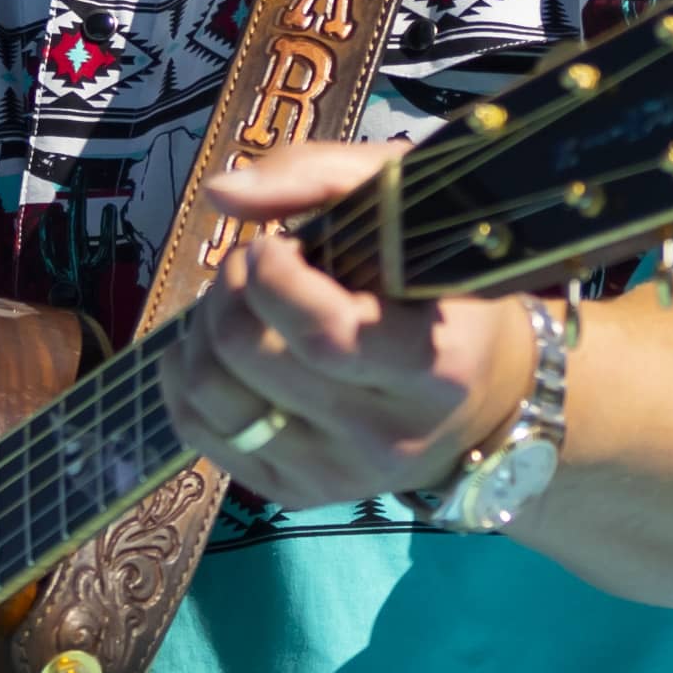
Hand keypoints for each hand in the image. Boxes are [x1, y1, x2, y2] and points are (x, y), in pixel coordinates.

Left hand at [160, 141, 539, 506]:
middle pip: (249, 355)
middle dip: (232, 289)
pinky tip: (219, 347)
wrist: (485, 400)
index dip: (274, 276)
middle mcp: (388, 436)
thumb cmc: (444, 287)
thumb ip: (321, 177)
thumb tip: (220, 194)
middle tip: (258, 267)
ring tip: (239, 306)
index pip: (323, 334)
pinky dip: (186, 377)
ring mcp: (337, 475)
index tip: (278, 245)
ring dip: (204, 330)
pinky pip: (197, 433)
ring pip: (211, 395)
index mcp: (435, 366)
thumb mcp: (412, 207)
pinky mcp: (295, 496)